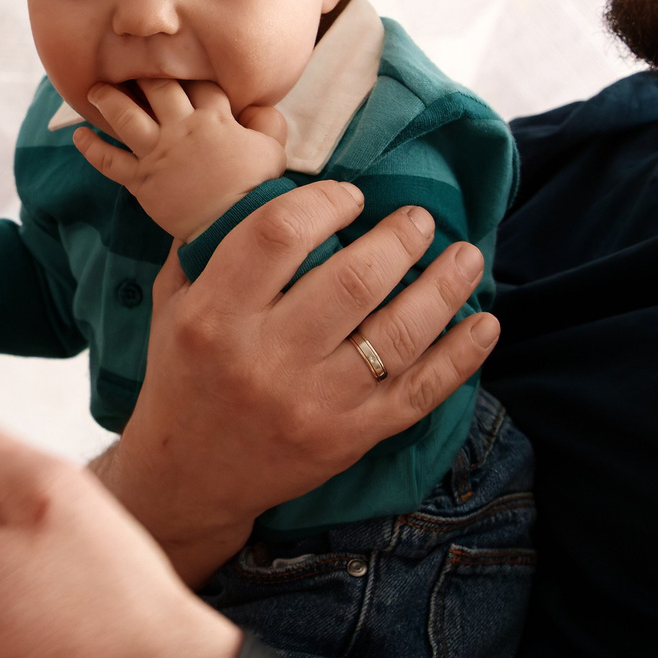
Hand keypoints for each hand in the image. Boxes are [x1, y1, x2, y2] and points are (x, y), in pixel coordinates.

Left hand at [73, 80, 286, 239]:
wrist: (234, 225)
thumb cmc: (256, 187)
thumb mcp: (272, 150)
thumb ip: (268, 123)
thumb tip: (260, 108)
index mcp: (214, 118)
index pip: (198, 84)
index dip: (189, 74)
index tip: (178, 68)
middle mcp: (181, 129)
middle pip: (157, 88)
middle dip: (142, 74)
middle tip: (129, 67)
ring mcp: (158, 153)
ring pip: (125, 117)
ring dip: (108, 100)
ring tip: (96, 91)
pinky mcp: (141, 180)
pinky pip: (109, 161)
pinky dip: (91, 148)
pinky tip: (78, 136)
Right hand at [102, 183, 496, 578]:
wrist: (189, 477)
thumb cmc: (182, 376)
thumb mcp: (173, 305)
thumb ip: (208, 247)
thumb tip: (263, 181)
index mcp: (214, 316)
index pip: (277, 234)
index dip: (326, 202)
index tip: (351, 196)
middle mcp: (265, 358)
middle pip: (352, 280)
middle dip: (400, 239)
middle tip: (419, 220)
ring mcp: (313, 402)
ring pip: (397, 335)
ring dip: (443, 288)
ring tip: (465, 256)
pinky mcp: (349, 437)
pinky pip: (419, 392)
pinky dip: (460, 356)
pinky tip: (485, 323)